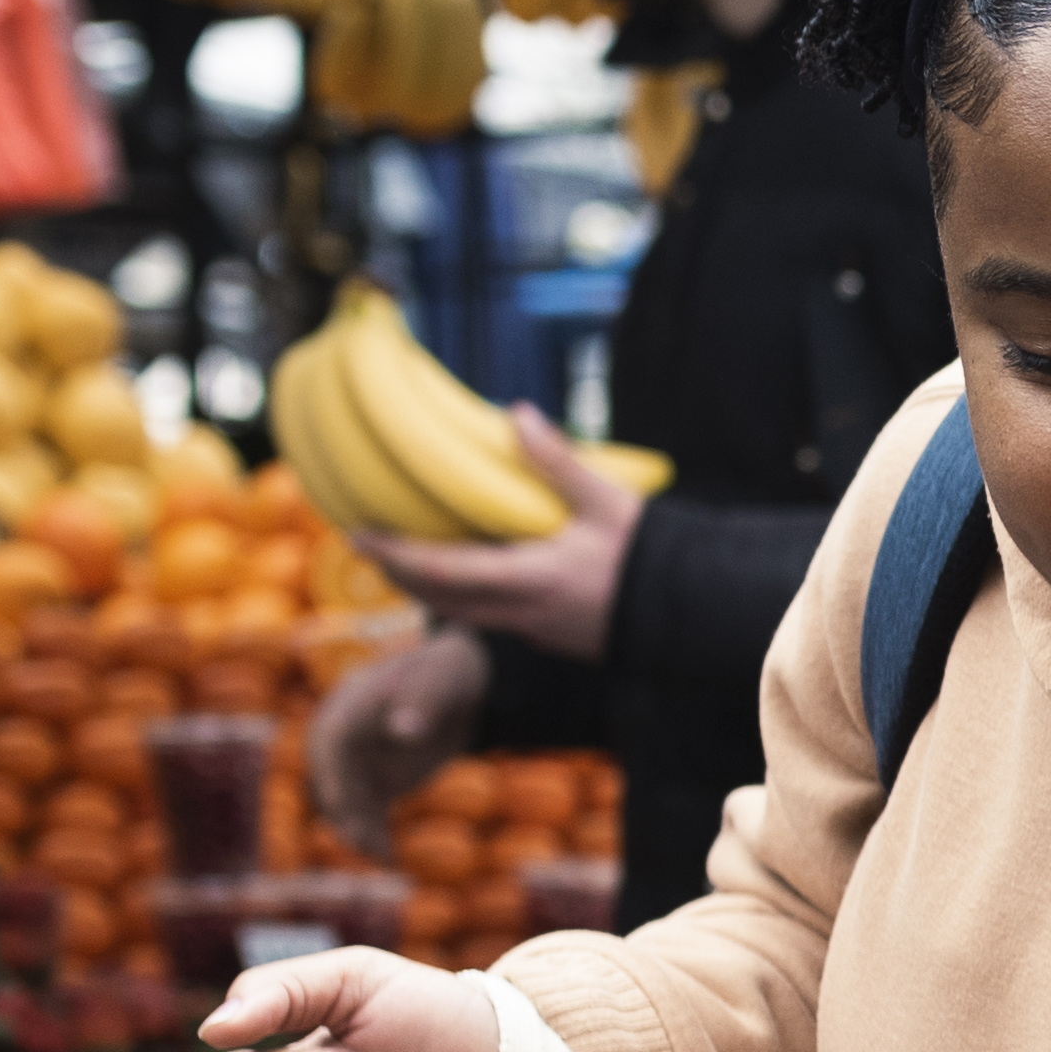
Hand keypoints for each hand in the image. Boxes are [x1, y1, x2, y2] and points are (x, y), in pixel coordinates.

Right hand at [308, 628, 487, 852]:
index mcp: (348, 707)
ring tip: (384, 859)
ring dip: (360, 832)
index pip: (334, 741)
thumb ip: (422, 703)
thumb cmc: (443, 676)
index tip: (343, 802)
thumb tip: (405, 730)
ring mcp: (356, 763)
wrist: (453, 688)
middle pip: (333, 778)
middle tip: (365, 842)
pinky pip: (366, 814)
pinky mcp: (374, 784)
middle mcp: (342, 738)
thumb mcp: (438, 681)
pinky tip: (391, 861)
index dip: (337, 772)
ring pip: (347, 804)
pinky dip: (375, 836)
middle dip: (346, 811)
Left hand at [363, 412, 645, 657]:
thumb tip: (518, 415)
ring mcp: (533, 629)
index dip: (396, 554)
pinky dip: (461, 600)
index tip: (359, 533)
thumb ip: (558, 462)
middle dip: (399, 574)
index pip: (444, 570)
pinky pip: (489, 621)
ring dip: (426, 590)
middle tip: (368, 545)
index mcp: (530, 578)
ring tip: (404, 561)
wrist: (691, 612)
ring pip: (460, 615)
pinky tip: (464, 578)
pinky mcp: (549, 637)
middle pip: (439, 599)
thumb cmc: (649, 557)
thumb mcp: (608, 503)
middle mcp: (521, 612)